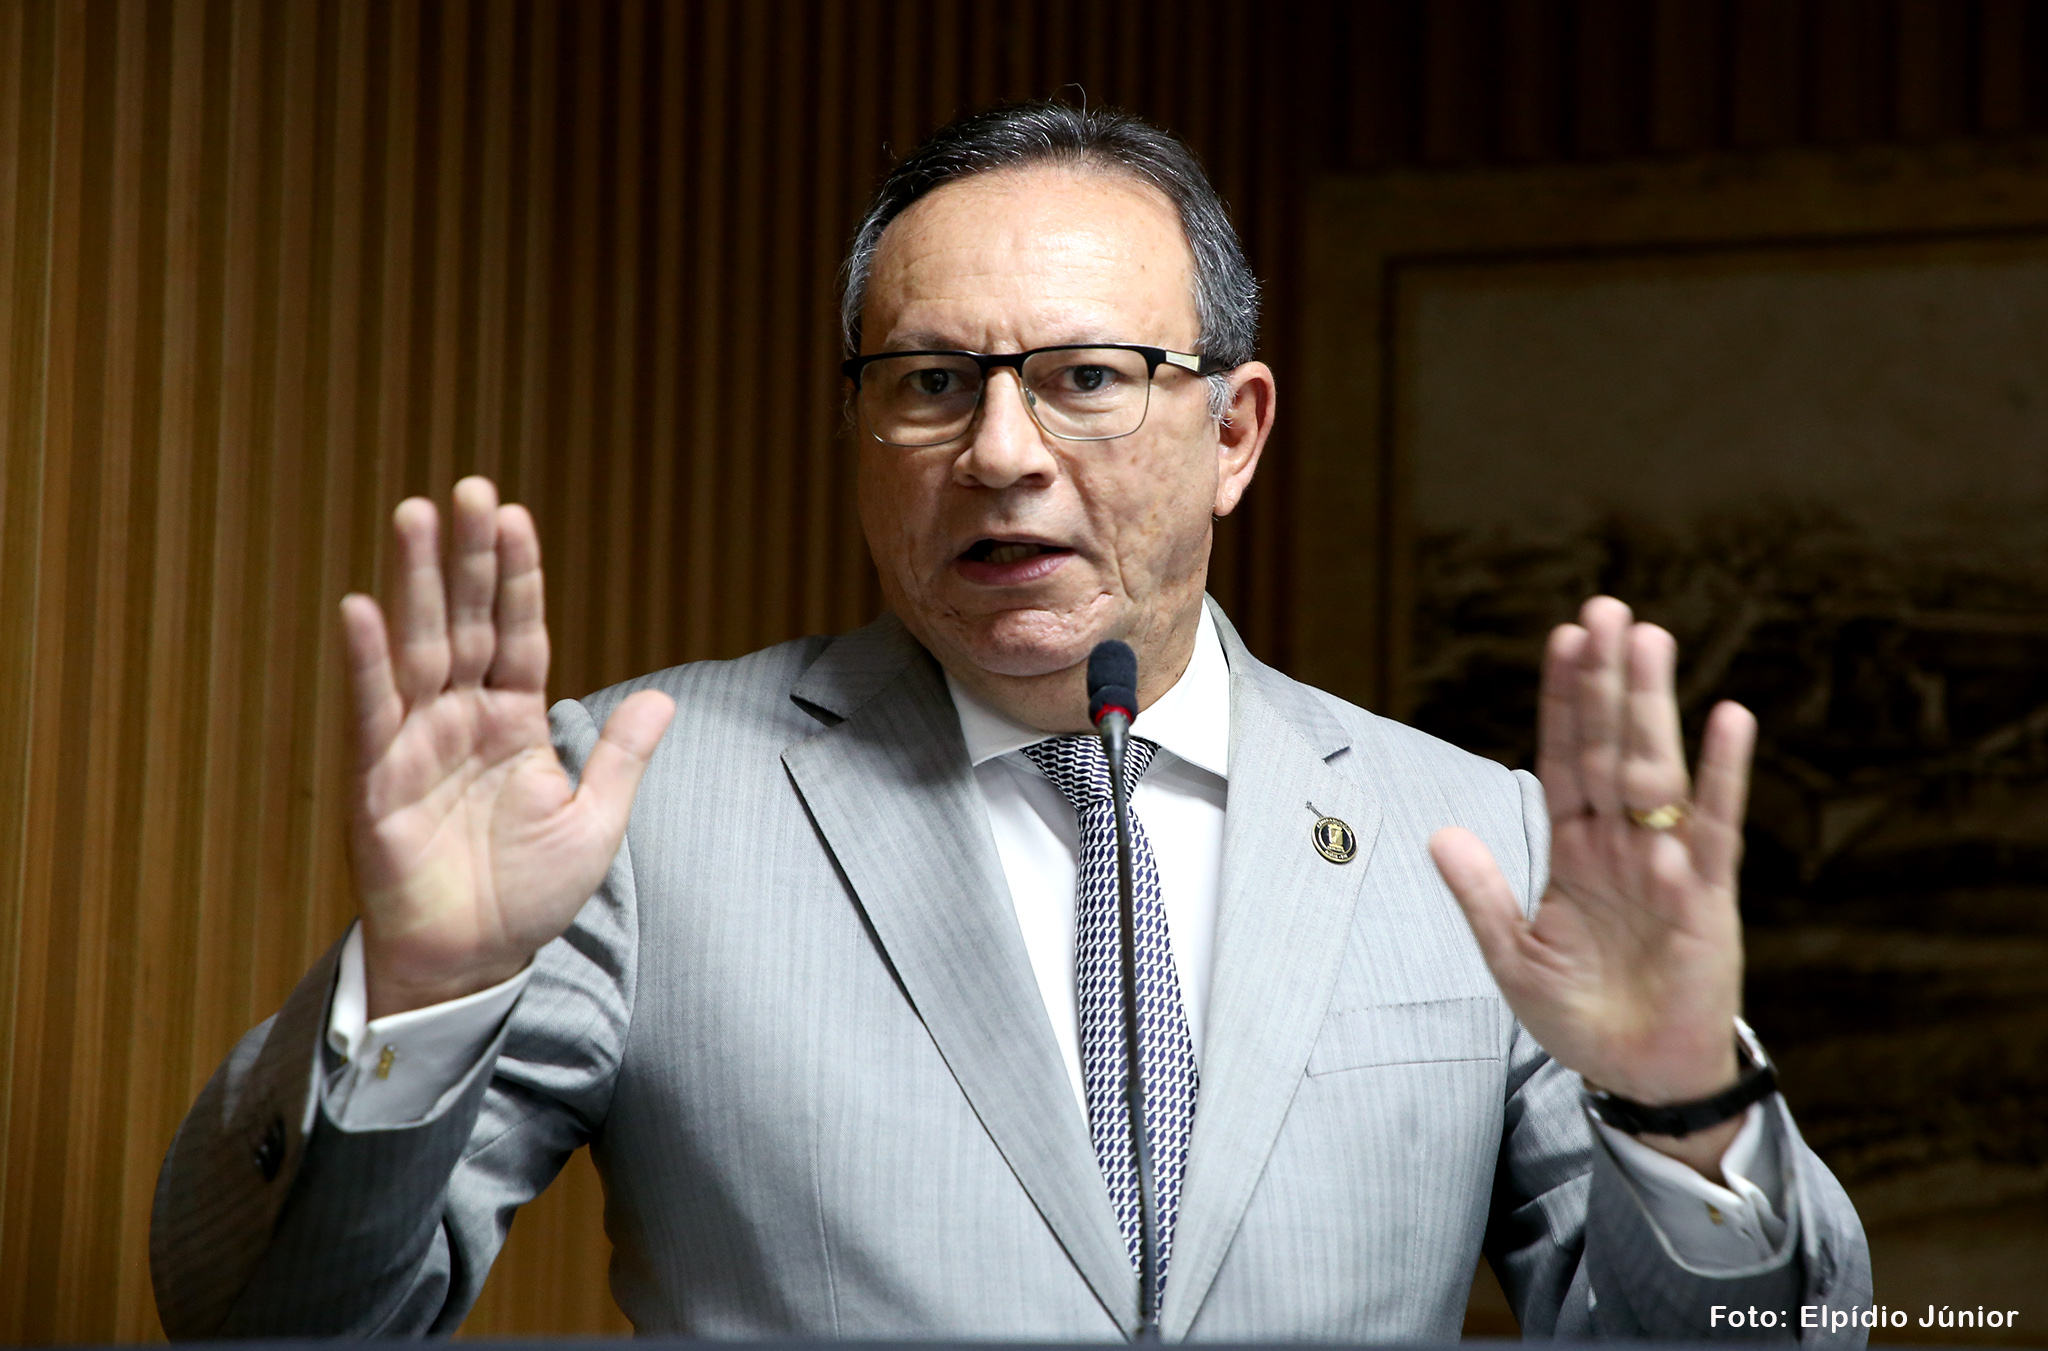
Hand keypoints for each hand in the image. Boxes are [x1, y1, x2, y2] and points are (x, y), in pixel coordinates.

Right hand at [342, 477, 674, 1017]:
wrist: (474, 963)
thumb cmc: (527, 896)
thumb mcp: (594, 822)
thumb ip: (621, 758)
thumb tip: (664, 698)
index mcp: (516, 721)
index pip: (521, 633)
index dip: (519, 578)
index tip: (516, 515)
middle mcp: (463, 718)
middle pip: (468, 621)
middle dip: (468, 557)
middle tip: (468, 487)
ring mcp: (417, 743)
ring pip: (418, 648)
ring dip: (414, 582)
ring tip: (414, 515)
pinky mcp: (377, 780)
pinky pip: (372, 711)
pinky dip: (367, 662)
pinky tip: (361, 608)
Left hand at [1429, 596, 1755, 1175]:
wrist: (1639, 1076)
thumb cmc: (1580, 1015)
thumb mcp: (1513, 958)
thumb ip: (1481, 896)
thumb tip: (1440, 835)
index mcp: (1573, 850)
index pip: (1565, 758)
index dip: (1563, 701)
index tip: (1563, 638)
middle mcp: (1621, 843)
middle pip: (1612, 746)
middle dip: (1608, 681)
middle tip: (1608, 609)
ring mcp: (1667, 862)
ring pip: (1659, 769)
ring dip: (1654, 706)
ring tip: (1651, 639)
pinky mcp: (1710, 896)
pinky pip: (1717, 826)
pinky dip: (1722, 775)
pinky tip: (1727, 719)